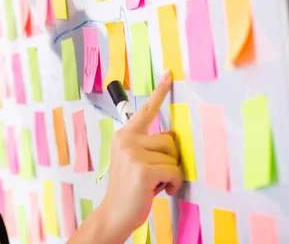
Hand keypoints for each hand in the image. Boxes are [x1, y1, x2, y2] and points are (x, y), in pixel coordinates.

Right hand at [100, 71, 181, 238]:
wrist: (114, 213)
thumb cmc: (128, 189)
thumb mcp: (132, 160)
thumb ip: (145, 145)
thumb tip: (171, 138)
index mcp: (123, 136)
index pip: (145, 110)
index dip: (159, 91)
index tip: (169, 75)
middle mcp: (126, 140)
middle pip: (169, 139)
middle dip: (169, 159)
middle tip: (155, 174)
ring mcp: (133, 154)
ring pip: (173, 156)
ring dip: (171, 173)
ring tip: (155, 183)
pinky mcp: (143, 169)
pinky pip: (174, 171)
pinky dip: (173, 184)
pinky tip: (160, 190)